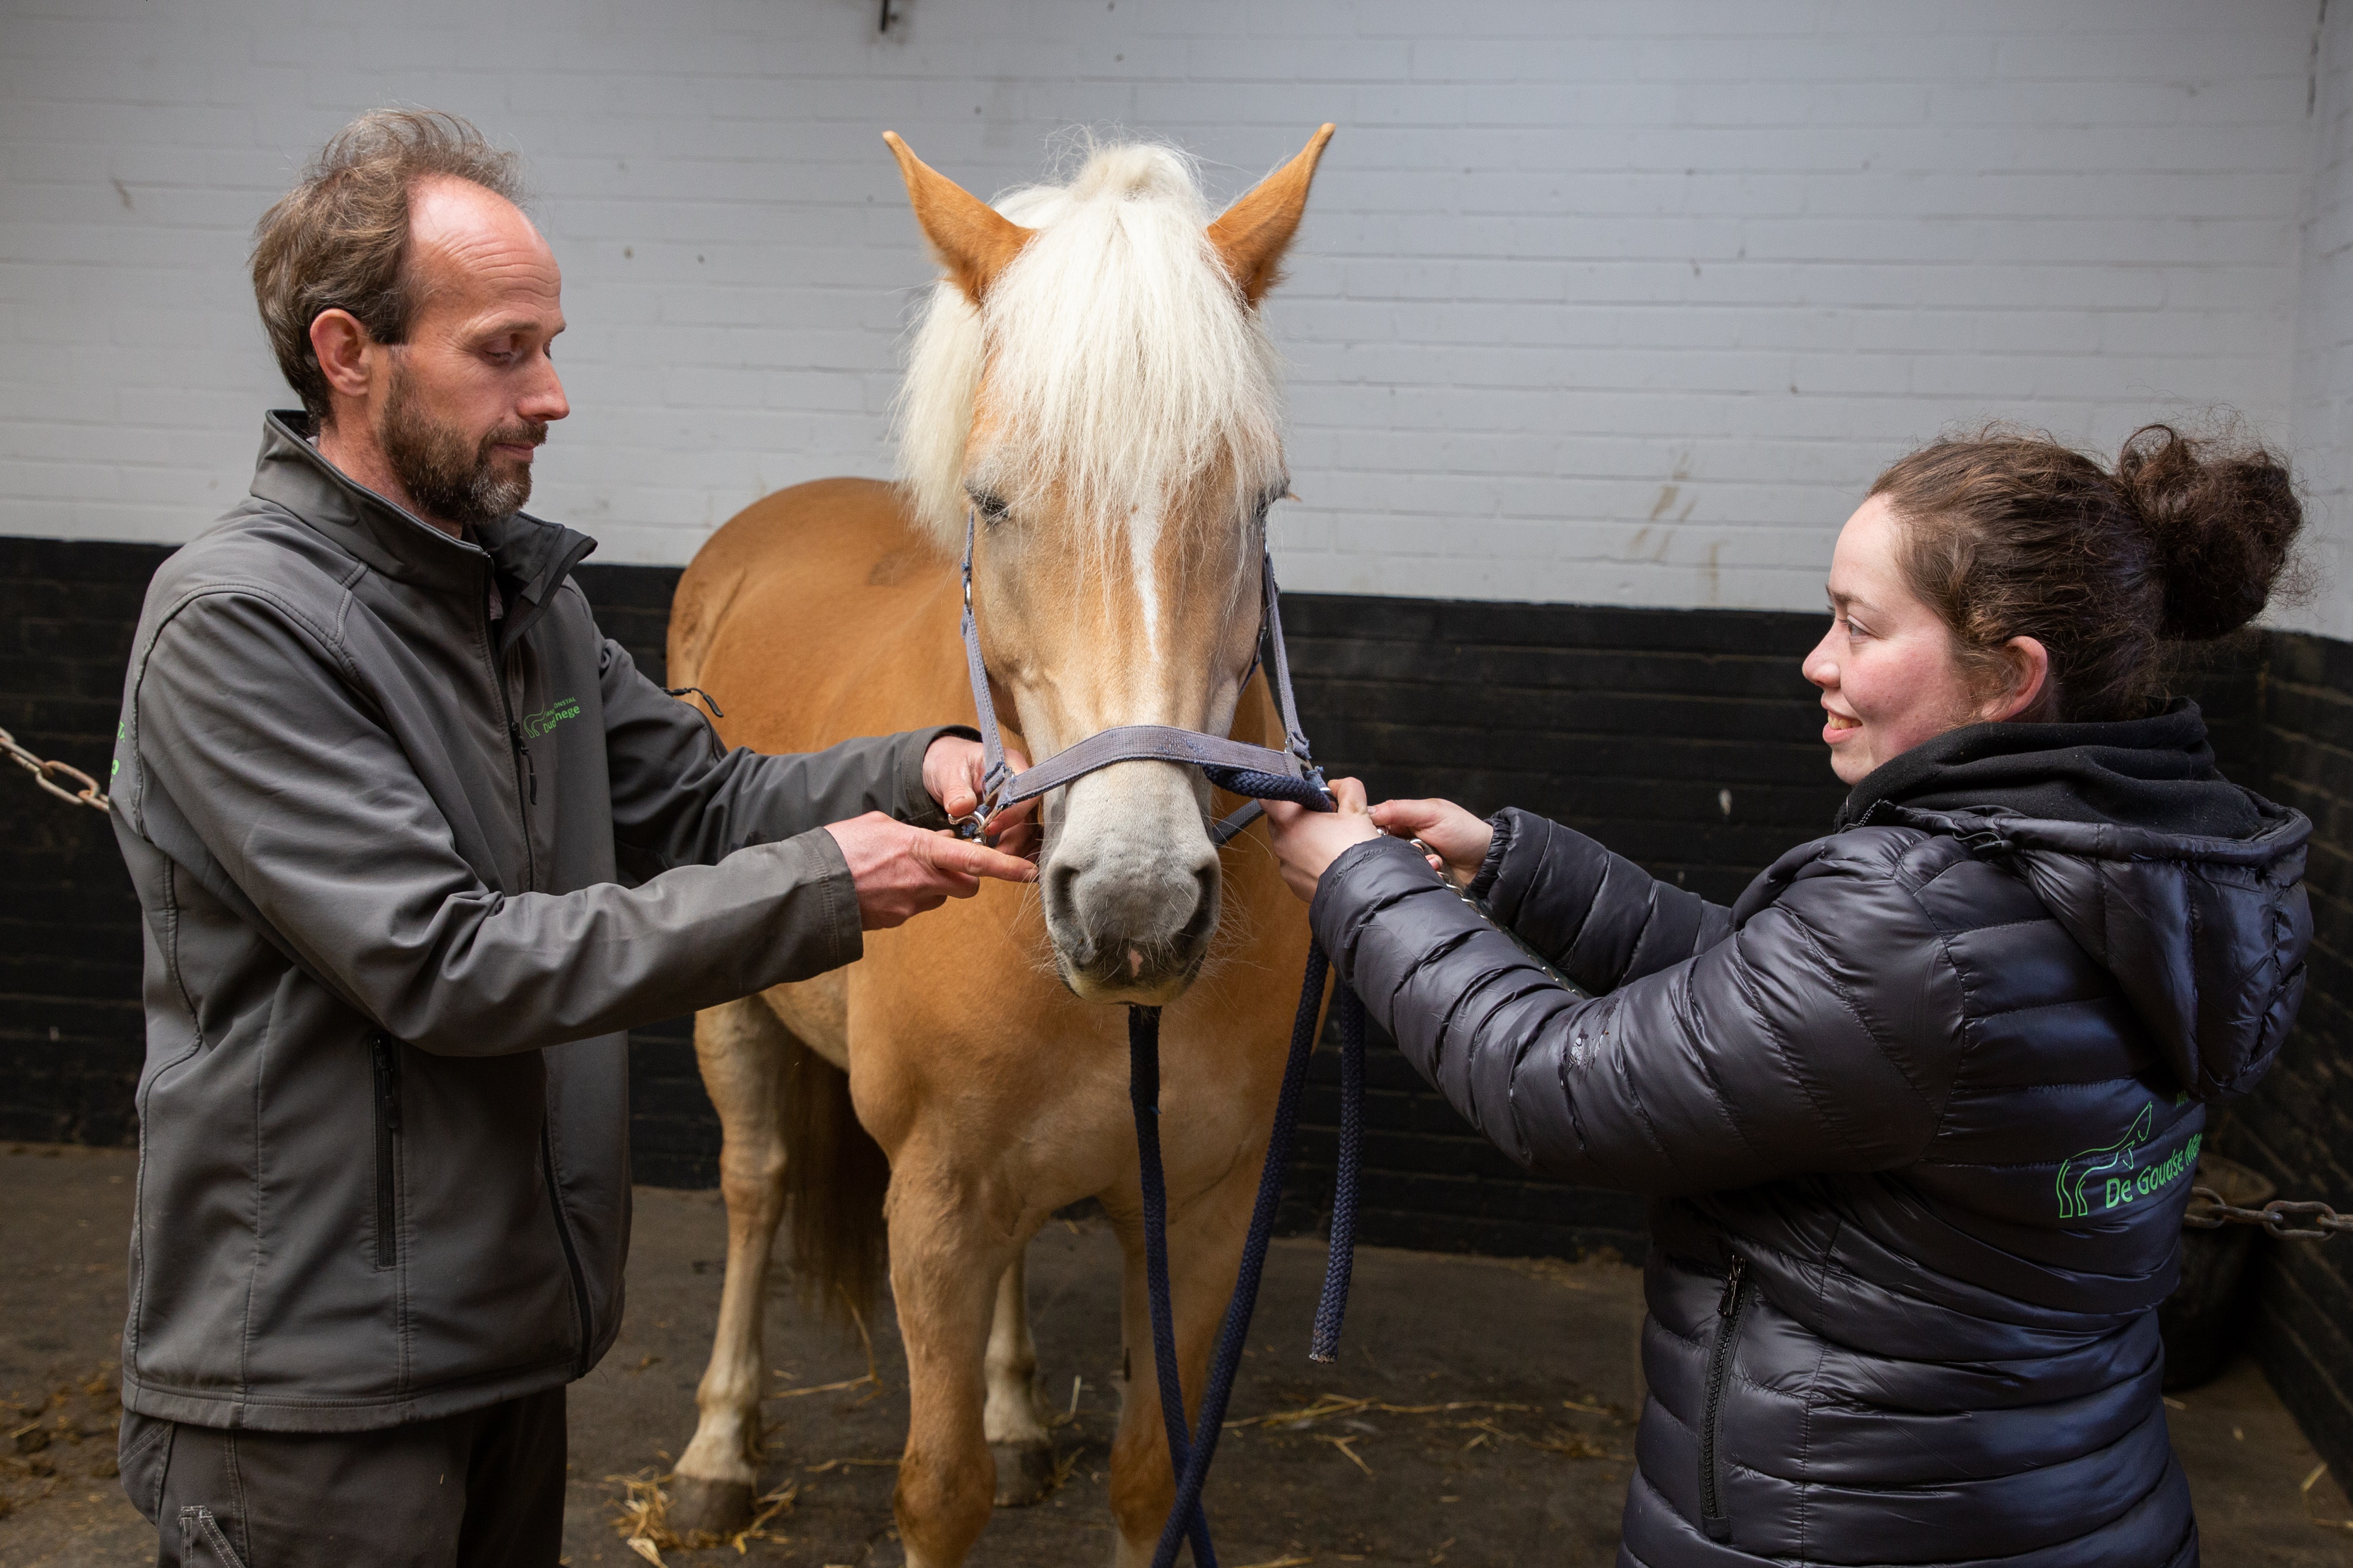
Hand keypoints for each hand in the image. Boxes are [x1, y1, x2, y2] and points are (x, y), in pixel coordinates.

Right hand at [824, 812, 1036, 929]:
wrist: (809, 885)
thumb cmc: (842, 847)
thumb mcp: (880, 824)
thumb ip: (914, 833)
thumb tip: (933, 841)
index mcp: (921, 850)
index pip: (975, 860)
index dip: (1007, 867)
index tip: (1031, 872)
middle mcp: (922, 881)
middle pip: (966, 885)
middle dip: (962, 876)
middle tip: (939, 862)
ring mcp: (909, 905)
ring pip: (940, 897)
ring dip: (932, 886)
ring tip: (897, 872)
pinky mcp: (895, 920)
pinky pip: (914, 907)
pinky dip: (907, 896)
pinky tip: (881, 886)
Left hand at [922, 735, 1041, 858]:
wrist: (943, 768)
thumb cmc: (949, 762)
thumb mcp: (948, 771)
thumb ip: (955, 788)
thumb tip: (961, 807)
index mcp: (1010, 765)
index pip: (1025, 789)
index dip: (1014, 811)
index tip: (991, 828)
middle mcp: (1019, 784)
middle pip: (1028, 815)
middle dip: (1014, 838)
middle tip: (995, 856)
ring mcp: (1015, 803)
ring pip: (1024, 830)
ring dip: (1011, 848)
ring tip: (992, 862)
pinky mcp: (1008, 819)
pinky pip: (1014, 837)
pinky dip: (1006, 849)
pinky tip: (995, 861)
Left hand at [1262, 776, 1379, 903]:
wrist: (1360, 891)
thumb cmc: (1354, 849)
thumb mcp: (1357, 810)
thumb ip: (1348, 788)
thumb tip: (1339, 785)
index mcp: (1288, 819)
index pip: (1267, 796)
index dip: (1279, 790)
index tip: (1294, 791)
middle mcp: (1280, 842)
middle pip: (1279, 820)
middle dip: (1297, 815)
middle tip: (1323, 816)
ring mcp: (1285, 865)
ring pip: (1288, 844)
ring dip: (1303, 839)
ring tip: (1330, 841)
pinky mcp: (1293, 883)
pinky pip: (1296, 865)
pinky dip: (1307, 861)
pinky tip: (1328, 861)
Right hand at [1369, 797, 1492, 886]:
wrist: (1488, 862)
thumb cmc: (1466, 832)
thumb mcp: (1433, 814)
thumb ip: (1400, 810)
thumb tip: (1369, 810)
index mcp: (1406, 817)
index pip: (1375, 821)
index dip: (1371, 828)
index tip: (1376, 835)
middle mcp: (1405, 837)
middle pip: (1381, 845)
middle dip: (1396, 849)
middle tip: (1415, 848)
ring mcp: (1411, 857)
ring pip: (1393, 863)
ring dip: (1412, 862)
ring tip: (1433, 858)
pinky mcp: (1418, 874)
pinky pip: (1406, 877)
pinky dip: (1419, 874)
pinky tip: (1435, 868)